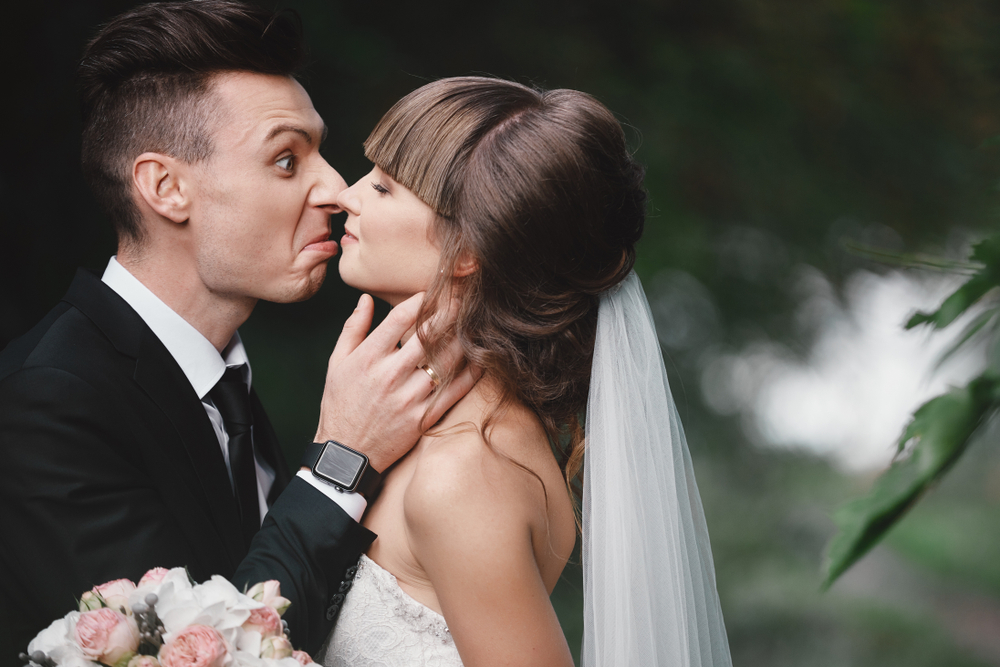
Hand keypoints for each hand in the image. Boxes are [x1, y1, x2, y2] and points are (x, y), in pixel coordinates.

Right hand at [314, 293, 476, 471]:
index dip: (421, 300)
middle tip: (465, 297)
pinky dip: (470, 374)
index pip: (400, 319)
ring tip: (476, 322)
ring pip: (445, 361)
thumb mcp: (336, 363)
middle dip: (450, 312)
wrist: (346, 453)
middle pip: (428, 336)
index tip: (434, 290)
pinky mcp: (422, 418)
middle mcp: (390, 375)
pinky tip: (482, 358)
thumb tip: (366, 299)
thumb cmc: (340, 404)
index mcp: (368, 358)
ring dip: (463, 339)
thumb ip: (352, 329)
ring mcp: (408, 398)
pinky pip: (453, 391)